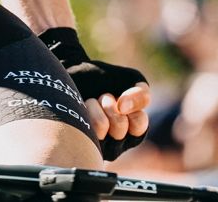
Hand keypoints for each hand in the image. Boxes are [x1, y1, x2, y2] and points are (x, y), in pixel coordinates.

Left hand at [39, 27, 150, 159]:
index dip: (131, 104)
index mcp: (134, 131)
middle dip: (110, 103)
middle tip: (104, 99)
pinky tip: (82, 108)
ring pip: (101, 124)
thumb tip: (123, 108)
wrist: (75, 72)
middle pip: (120, 125)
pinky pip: (85, 124)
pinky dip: (86, 107)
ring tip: (93, 103)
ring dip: (96, 104)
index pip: (139, 124)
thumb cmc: (106, 80)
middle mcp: (118, 144)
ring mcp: (98, 146)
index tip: (123, 98)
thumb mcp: (132, 80)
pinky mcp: (81, 143)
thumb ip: (141, 95)